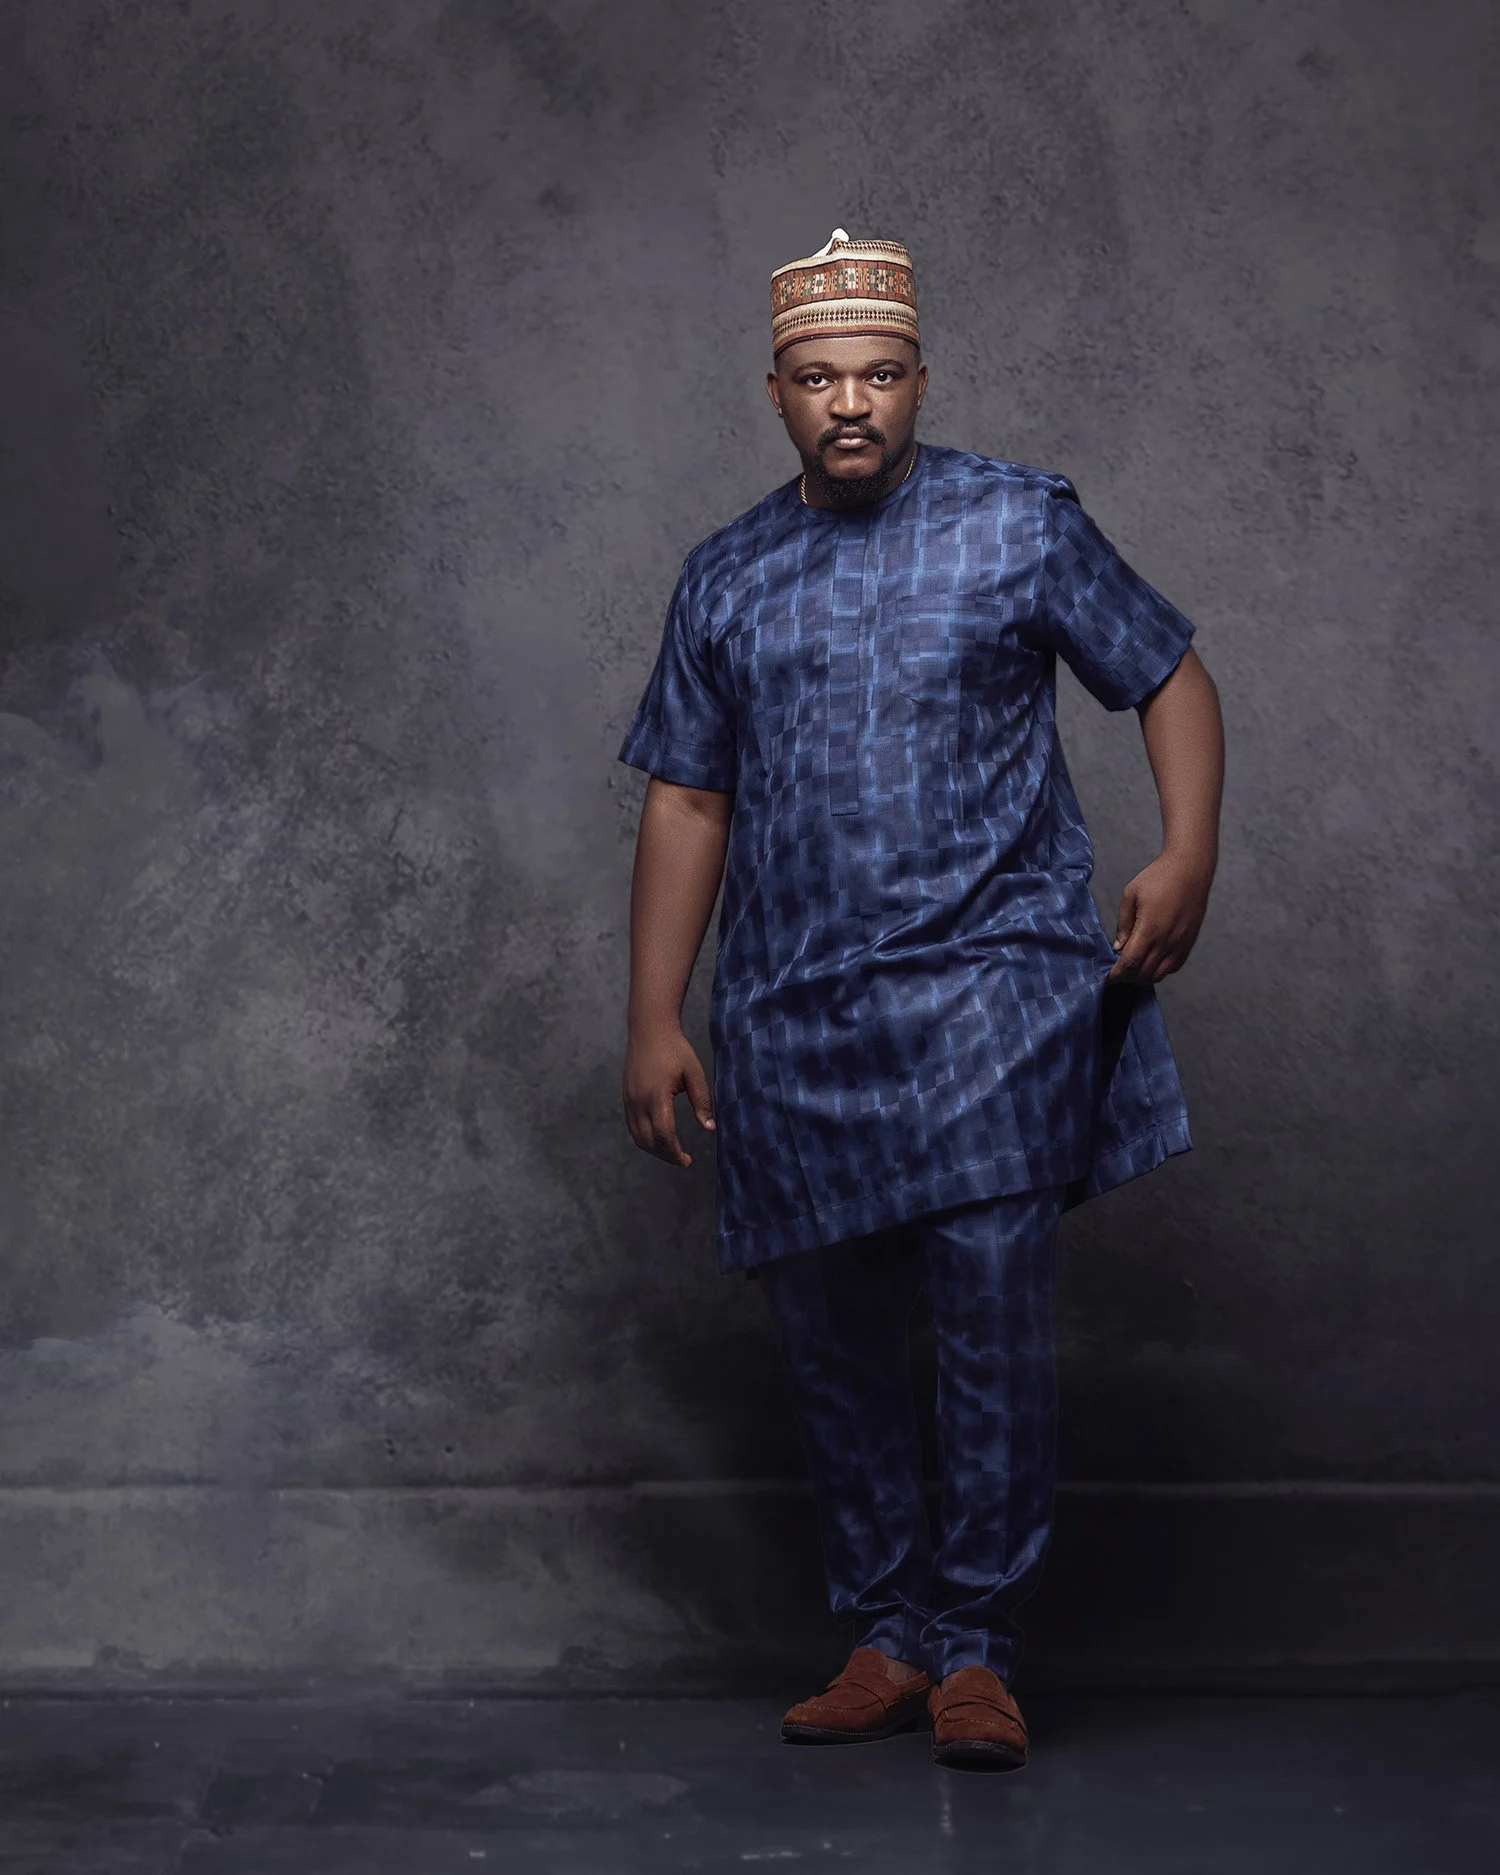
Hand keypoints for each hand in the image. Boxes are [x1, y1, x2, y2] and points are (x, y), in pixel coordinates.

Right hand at [621, 1024, 715, 1167]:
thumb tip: (710, 1128)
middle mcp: (638, 1101)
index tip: (687, 1160)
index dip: (675, 1153)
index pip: (663, 1135)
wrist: (649, 1029)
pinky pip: (632, 1126)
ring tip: (671, 1151)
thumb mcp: (694, 1073)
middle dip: (665, 1156)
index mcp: (656, 1096)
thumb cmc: (674, 1049)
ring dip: (653, 1149)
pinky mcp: (626, 1097)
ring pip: (637, 1136)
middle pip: (648, 1141)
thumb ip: (702, 1102)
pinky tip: (658, 1137)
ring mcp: (629, 1100)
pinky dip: (644, 1137)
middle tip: (682, 1160)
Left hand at [1108, 851, 1212, 984]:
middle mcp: (1167, 941)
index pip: (1130, 963)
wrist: (1190, 868)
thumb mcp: (1131, 894)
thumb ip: (1124, 923)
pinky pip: (1174, 967)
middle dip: (1127, 978)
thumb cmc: (1158, 877)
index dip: (1117, 974)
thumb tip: (1118, 947)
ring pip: (1160, 974)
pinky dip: (1160, 970)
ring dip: (1143, 977)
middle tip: (1116, 973)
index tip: (1107, 978)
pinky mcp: (1190, 942)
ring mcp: (1181, 943)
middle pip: (1144, 973)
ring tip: (1131, 970)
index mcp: (1150, 929)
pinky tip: (1150, 962)